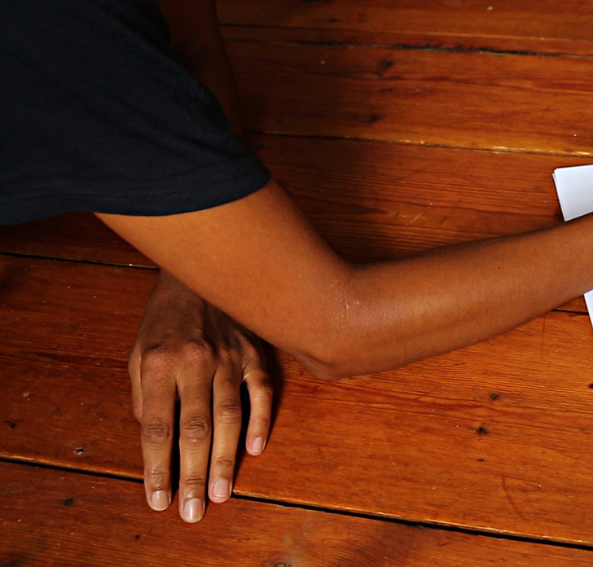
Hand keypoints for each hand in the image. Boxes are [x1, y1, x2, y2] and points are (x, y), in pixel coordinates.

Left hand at [128, 270, 272, 522]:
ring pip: (228, 418)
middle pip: (193, 429)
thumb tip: (156, 442)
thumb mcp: (138, 352)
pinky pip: (261, 392)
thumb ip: (144, 396)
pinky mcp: (254, 354)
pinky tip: (255, 450)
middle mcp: (194, 363)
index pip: (155, 427)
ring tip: (219, 493)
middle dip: (191, 475)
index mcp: (158, 364)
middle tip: (192, 512)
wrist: (201, 273)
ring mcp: (228, 358)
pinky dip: (260, 421)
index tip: (157, 499)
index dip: (156, 467)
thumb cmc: (165, 319)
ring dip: (224, 459)